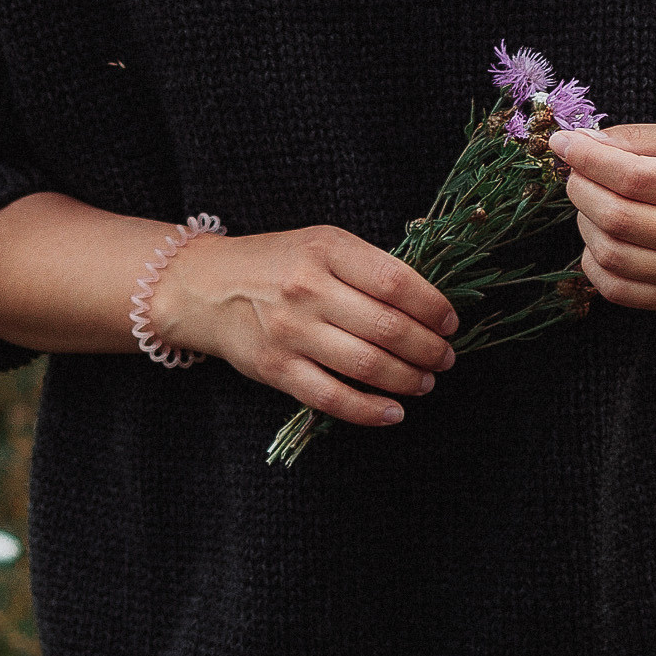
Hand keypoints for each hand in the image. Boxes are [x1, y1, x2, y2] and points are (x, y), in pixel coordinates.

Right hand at [155, 226, 458, 427]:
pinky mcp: (276, 369)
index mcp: (326, 249)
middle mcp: (308, 289)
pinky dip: (370, 410)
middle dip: (428, 348)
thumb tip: (427, 303)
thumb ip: (367, 266)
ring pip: (366, 365)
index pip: (396, 281)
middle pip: (387, 327)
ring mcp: (290, 332)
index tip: (450, 322)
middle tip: (445, 357)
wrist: (205, 287)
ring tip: (426, 380)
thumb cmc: (276, 263)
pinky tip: (394, 411)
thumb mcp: (321, 244)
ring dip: (408, 379)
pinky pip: (332, 398)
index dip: (432, 306)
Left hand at [546, 121, 655, 312]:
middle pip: (617, 217)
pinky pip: (616, 289)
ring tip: (592, 203)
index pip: (632, 178)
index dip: (588, 159)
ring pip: (611, 255)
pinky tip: (600, 238)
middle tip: (578, 172)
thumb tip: (580, 142)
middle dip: (581, 189)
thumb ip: (635, 138)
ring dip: (585, 223)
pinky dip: (594, 262)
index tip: (563, 143)